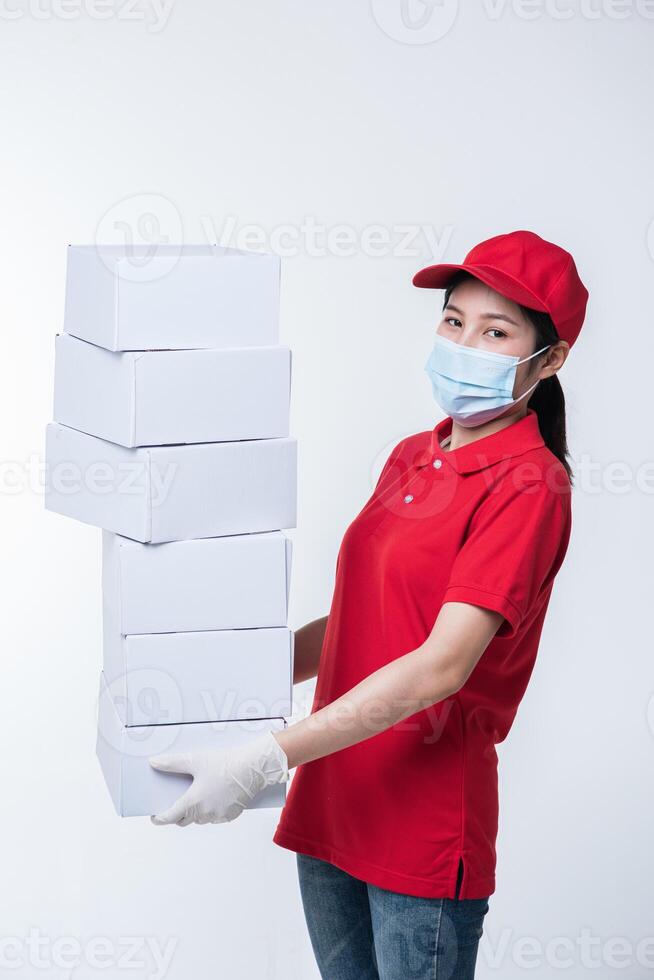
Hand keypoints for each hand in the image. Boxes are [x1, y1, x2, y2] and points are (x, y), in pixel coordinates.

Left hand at [148, 731, 288, 826]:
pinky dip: (210, 811)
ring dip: (195, 812)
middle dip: (177, 814)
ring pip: (200, 819)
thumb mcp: (195, 760)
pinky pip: (215, 817)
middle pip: (184, 820)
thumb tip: (154, 762)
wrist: (253, 768)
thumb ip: (172, 763)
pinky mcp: (231, 815)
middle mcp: (205, 814)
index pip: (170, 817)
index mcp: (193, 802)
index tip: (155, 817)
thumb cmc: (225, 763)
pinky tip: (213, 797)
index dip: (160, 818)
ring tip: (196, 796)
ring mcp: (219, 816)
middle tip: (175, 803)